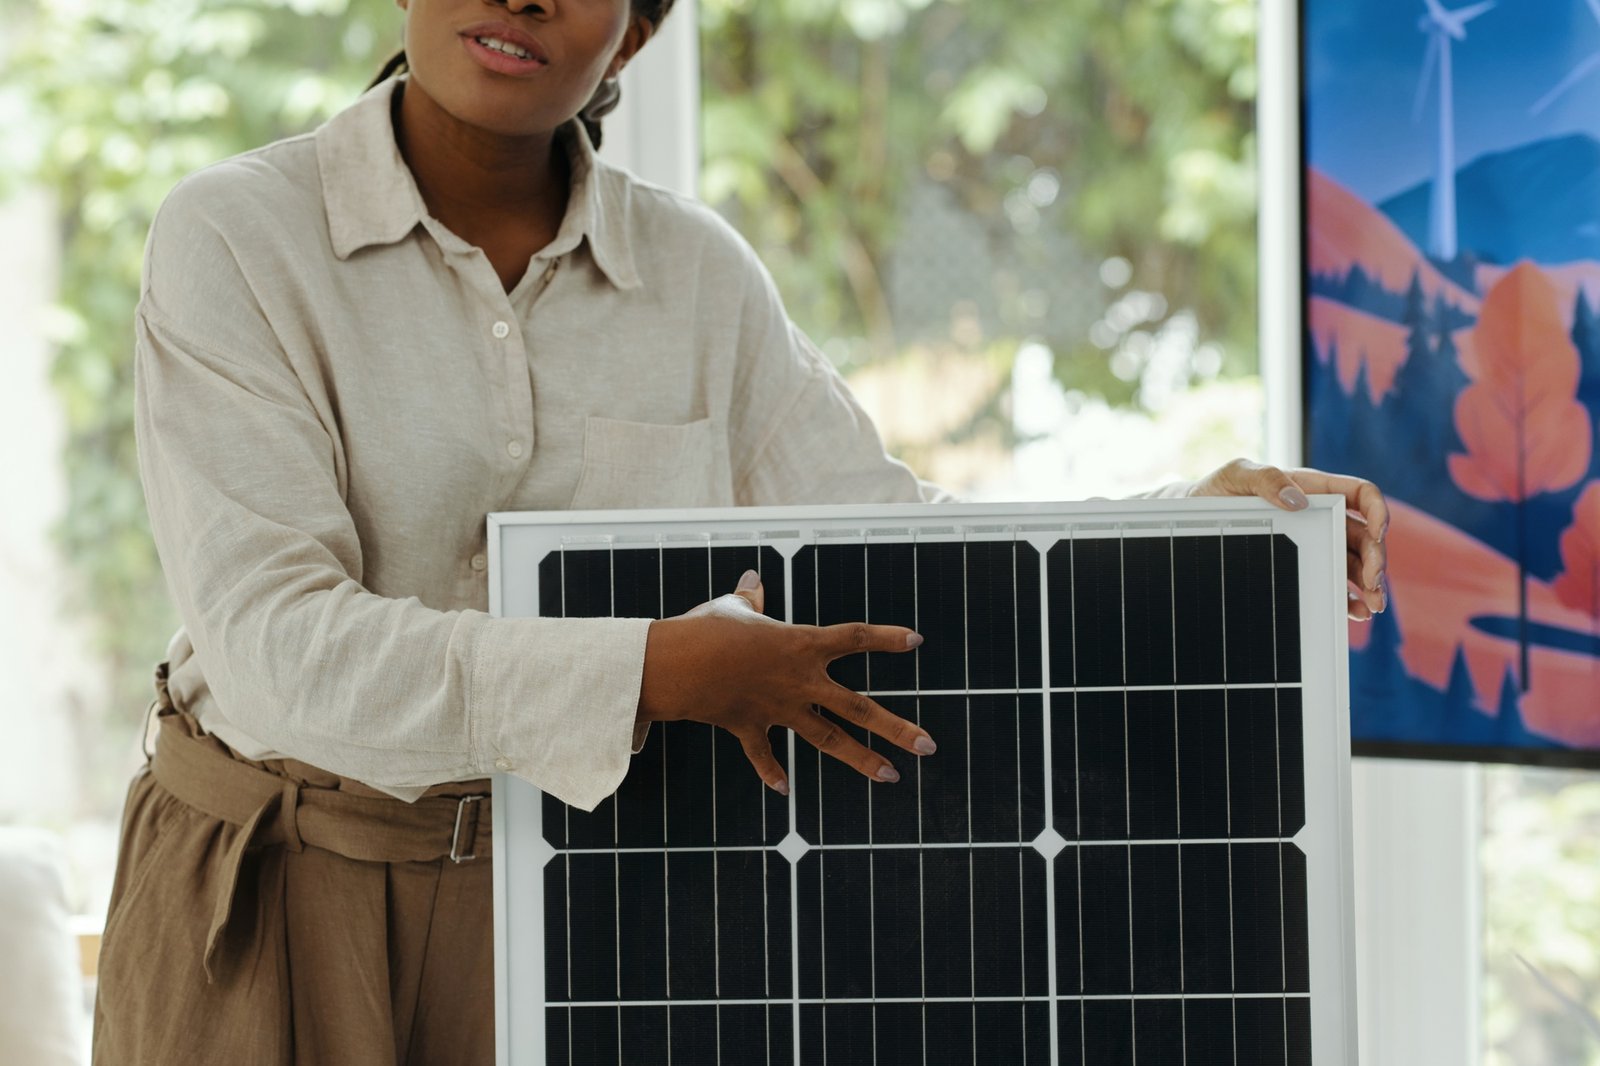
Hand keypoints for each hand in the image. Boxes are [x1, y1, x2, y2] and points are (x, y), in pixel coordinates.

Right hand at [637, 569, 936, 794]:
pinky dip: (772, 772)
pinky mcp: (751, 727)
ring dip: (861, 759)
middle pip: (858, 708)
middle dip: (895, 727)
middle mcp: (800, 681)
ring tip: (891, 776)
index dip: (886, 638)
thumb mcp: (732, 607)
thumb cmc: (707, 629)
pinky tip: (785, 790)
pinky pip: (764, 755)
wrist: (679, 666)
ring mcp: (779, 709)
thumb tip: (754, 581)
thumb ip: (751, 598)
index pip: (854, 637)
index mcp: (802, 644)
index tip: (916, 641)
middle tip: (928, 746)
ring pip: (829, 739)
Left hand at [1185, 458, 1388, 621]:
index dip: (1378, 510)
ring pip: (1353, 562)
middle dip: (1375, 558)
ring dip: (1368, 583)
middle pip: (1364, 535)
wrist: (1194, 516)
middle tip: (1373, 583)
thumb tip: (1297, 500)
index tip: (1379, 532)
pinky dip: (1346, 596)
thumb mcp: (1236, 475)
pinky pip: (1332, 580)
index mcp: (1312, 489)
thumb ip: (1265, 478)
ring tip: (1371, 605)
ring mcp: (1313, 542)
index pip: (1361, 494)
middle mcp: (1320, 516)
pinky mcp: (1302, 563)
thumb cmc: (1216, 491)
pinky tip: (1353, 610)